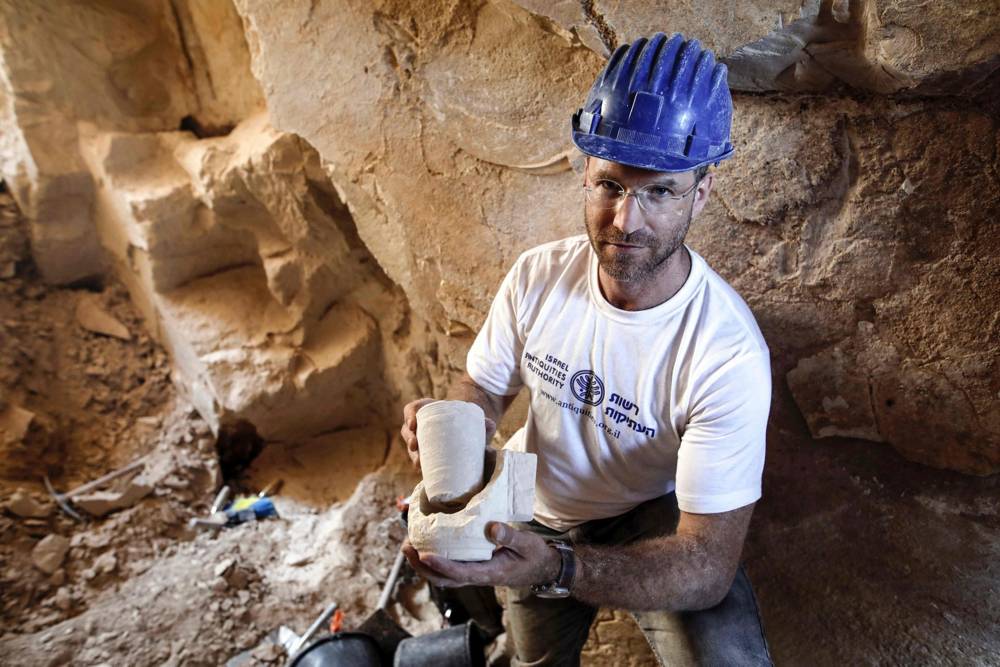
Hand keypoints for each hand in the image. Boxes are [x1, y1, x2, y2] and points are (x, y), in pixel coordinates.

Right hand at [400, 398, 498, 470]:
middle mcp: (420, 425)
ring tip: (418, 463)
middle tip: (415, 445)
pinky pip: (419, 458)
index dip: (409, 416)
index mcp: (427, 410)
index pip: (411, 410)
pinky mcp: (427, 454)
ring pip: (411, 447)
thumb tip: (490, 425)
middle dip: (409, 439)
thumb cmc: (467, 420)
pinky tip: (422, 472)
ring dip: (412, 455)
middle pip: (408, 431)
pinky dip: (420, 464)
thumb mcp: (474, 416)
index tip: (413, 423)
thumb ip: (483, 420)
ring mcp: (422, 440)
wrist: (469, 429)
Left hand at [402, 522, 560, 587]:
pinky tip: (425, 545)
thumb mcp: (527, 543)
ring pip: (443, 576)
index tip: (424, 554)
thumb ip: (510, 535)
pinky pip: (448, 569)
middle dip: (422, 566)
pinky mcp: (473, 568)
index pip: (460, 573)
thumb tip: (491, 527)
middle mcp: (478, 576)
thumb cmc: (534, 555)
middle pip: (444, 579)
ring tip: (409, 545)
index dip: (441, 565)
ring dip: (423, 564)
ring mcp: (474, 574)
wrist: (541, 568)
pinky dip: (433, 559)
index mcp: (491, 572)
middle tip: (407, 547)